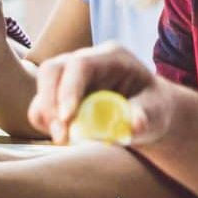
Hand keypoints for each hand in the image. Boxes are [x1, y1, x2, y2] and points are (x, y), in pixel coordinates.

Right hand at [25, 43, 170, 144]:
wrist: (145, 113)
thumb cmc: (152, 108)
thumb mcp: (157, 112)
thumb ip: (146, 116)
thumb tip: (134, 125)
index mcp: (111, 57)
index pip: (81, 64)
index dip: (69, 89)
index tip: (68, 119)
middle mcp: (85, 61)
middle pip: (52, 70)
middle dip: (50, 103)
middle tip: (61, 136)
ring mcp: (69, 76)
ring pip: (42, 88)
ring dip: (46, 116)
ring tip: (64, 140)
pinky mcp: (59, 94)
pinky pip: (41, 106)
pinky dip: (45, 123)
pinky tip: (64, 136)